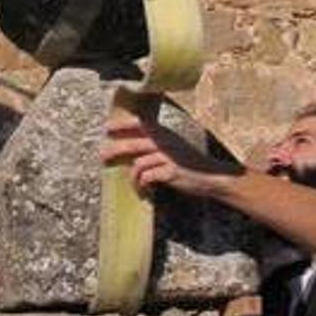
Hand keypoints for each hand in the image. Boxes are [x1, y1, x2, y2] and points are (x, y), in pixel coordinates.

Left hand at [100, 116, 242, 195]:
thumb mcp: (174, 147)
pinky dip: (142, 186)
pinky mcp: (171, 172)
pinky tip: (146, 192)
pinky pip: (147, 178)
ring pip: (138, 164)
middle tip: (102, 157)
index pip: (140, 124)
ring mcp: (168, 157)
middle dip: (114, 150)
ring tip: (136, 187)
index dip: (122, 125)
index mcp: (165, 134)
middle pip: (132, 144)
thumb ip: (156, 145)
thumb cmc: (190, 164)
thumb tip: (132, 151)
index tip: (107, 129)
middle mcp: (165, 142)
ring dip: (133, 179)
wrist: (213, 176)